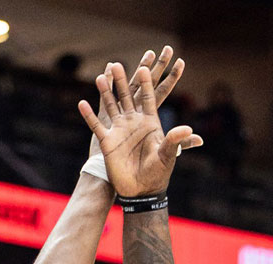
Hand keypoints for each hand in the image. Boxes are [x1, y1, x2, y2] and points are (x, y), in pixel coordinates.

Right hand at [80, 59, 201, 197]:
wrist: (141, 190)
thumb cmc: (158, 172)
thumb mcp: (168, 155)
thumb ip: (176, 141)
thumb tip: (189, 130)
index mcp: (150, 122)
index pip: (149, 98)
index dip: (147, 84)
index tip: (145, 68)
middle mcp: (134, 122)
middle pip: (128, 96)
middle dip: (122, 81)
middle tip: (118, 65)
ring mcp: (120, 130)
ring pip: (111, 106)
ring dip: (105, 92)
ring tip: (99, 77)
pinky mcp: (108, 141)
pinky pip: (96, 126)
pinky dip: (89, 115)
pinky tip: (82, 103)